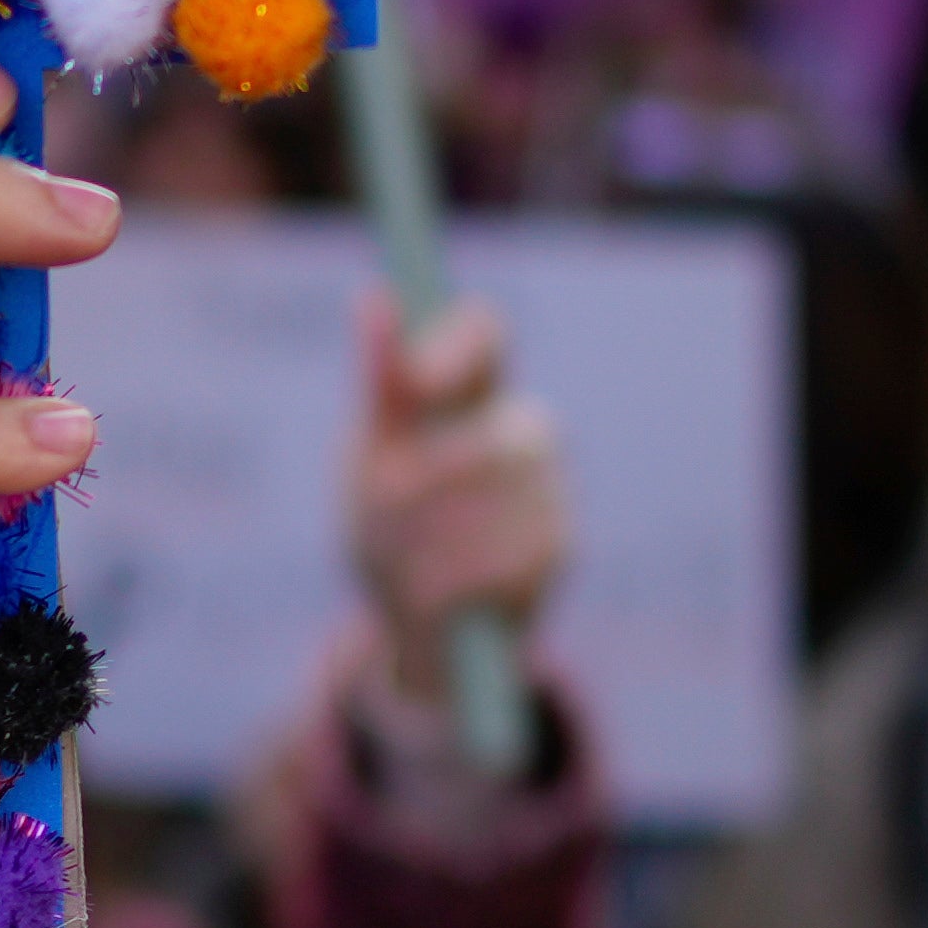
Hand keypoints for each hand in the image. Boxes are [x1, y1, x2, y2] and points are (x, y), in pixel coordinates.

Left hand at [346, 281, 568, 714]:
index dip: (461, 346)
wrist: (421, 630)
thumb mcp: (366, 460)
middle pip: (496, 425)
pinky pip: (511, 551)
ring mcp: (550, 483)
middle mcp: (519, 426)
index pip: (483, 336)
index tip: (420, 375)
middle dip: (436, 473)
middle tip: (389, 501)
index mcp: (468, 395)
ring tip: (405, 559)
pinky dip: (461, 576)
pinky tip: (438, 590)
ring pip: (502, 492)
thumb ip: (380, 386)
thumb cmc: (386, 528)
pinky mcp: (562, 542)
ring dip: (438, 532)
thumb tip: (372, 296)